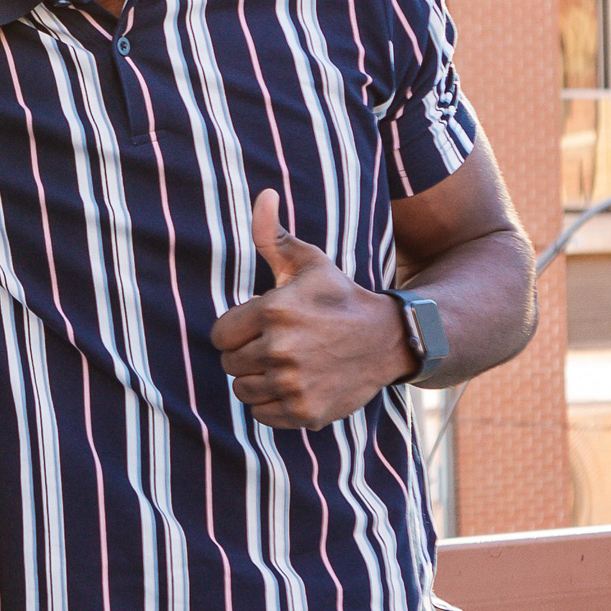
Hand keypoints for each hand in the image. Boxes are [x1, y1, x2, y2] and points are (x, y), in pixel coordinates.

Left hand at [210, 190, 412, 429]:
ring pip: (241, 390)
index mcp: (273, 312)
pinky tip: (296, 385)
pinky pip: (260, 415)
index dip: (237, 330)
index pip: (219, 335)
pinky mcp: (304, 412)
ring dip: (258, 380)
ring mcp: (293, 384)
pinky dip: (272, 405)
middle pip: (229, 364)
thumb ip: (274, 236)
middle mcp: (280, 350)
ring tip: (287, 365)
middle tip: (278, 345)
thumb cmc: (340, 298)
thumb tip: (263, 195)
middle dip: (247, 354)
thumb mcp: (310, 264)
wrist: (390, 339)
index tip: (261, 326)